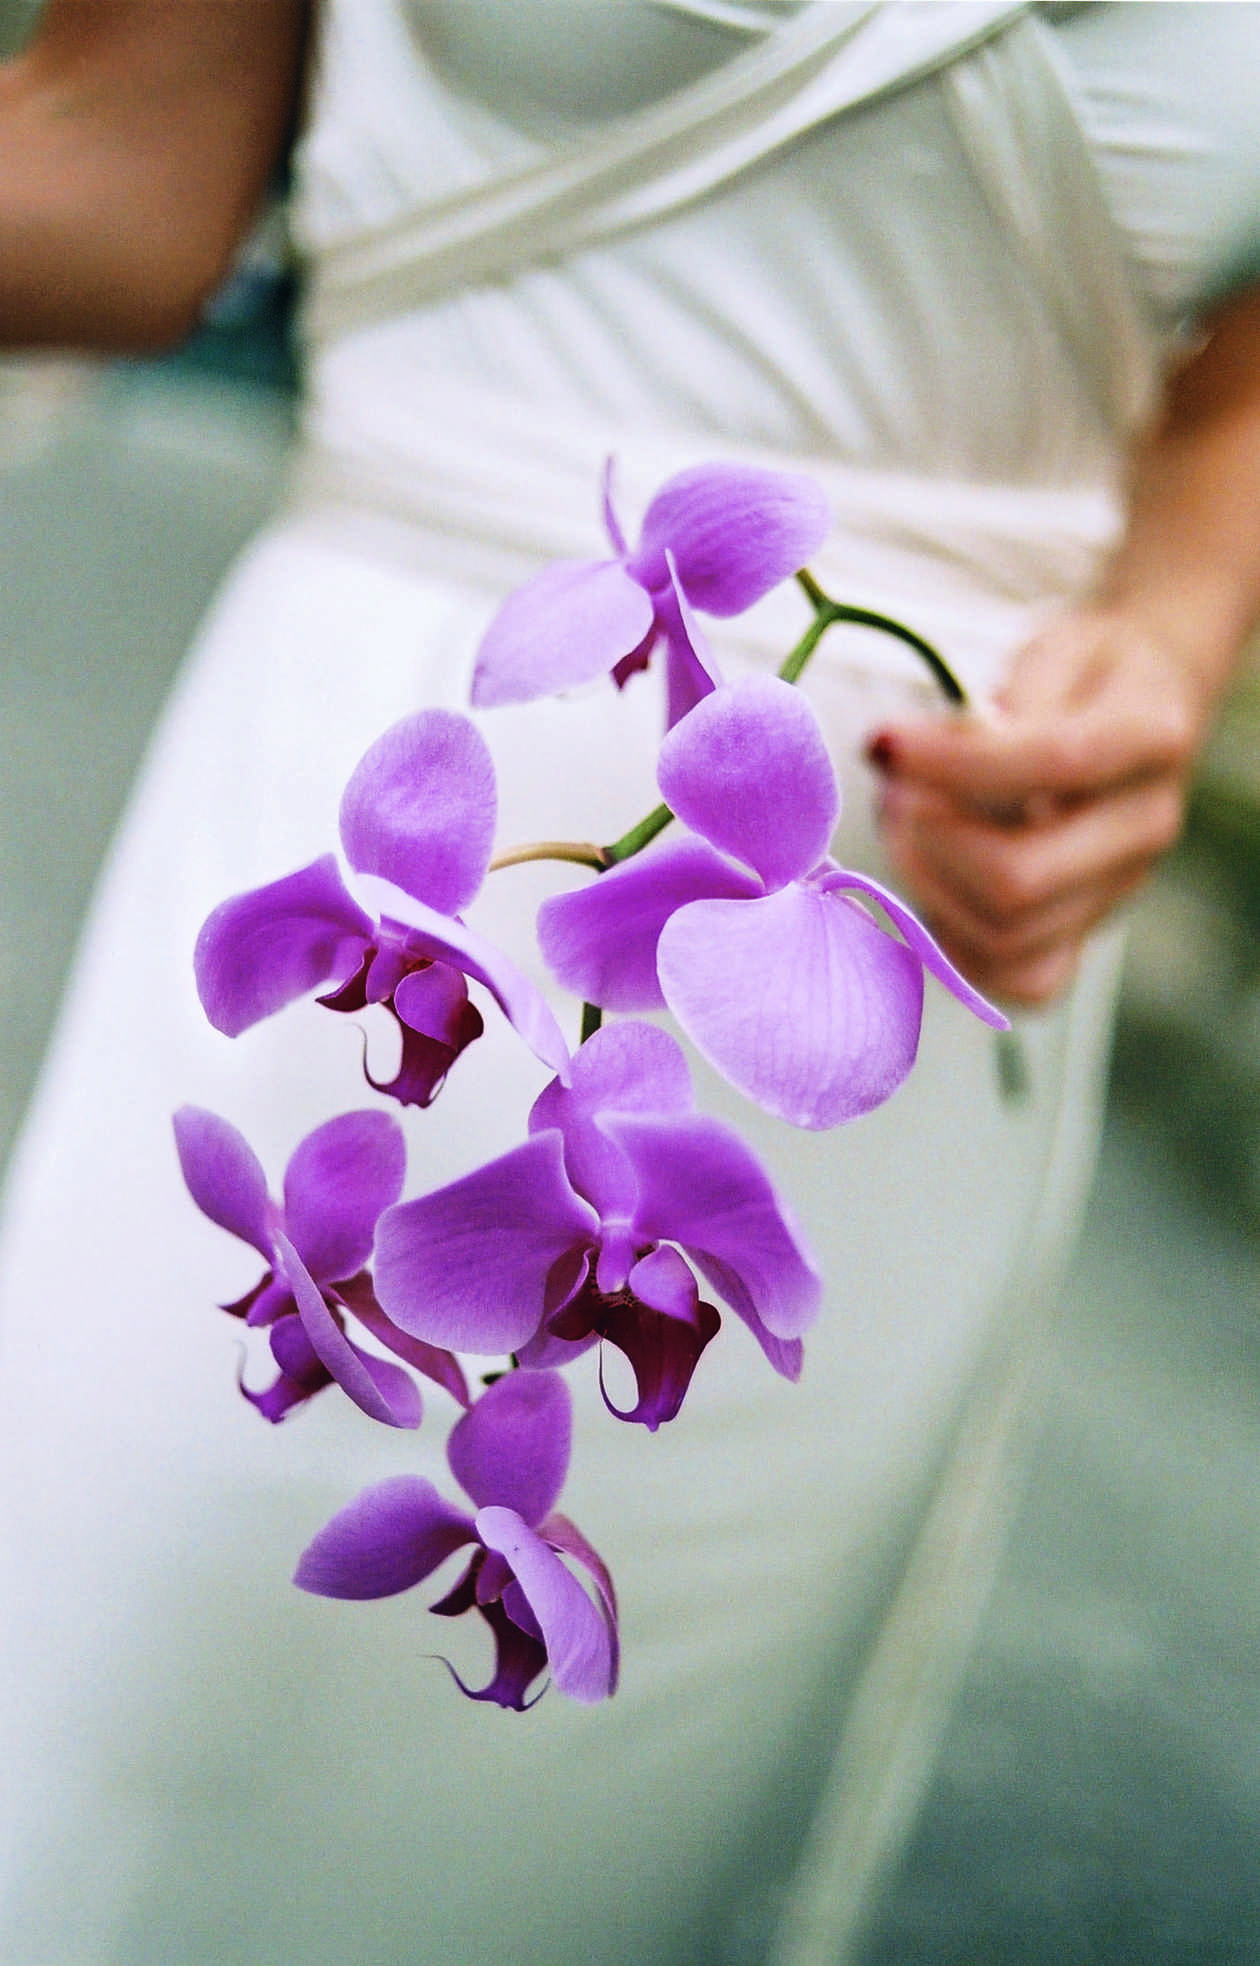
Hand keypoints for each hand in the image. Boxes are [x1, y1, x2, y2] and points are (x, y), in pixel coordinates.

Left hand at [867, 609, 1214, 1005]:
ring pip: (1007, 938)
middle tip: (893, 794)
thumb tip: (928, 760)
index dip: (953, 761)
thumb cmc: (1089, 673)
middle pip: (1022, 879)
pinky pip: (1022, 978)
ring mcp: (1116, 889)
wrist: (1146, 705)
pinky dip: (958, 945)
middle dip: (928, 841)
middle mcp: (1143, 828)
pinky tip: (932, 882)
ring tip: (904, 827)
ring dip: (927, 887)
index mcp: (1149, 740)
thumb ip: (1003, 705)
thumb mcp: (1055, 650)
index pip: (1052, 764)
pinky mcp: (1086, 929)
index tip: (883, 743)